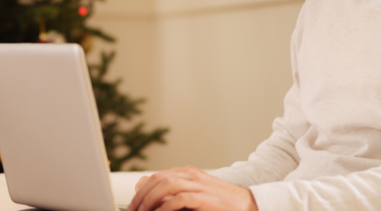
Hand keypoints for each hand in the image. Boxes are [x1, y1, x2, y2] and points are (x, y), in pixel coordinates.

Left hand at [129, 166, 257, 210]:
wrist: (247, 205)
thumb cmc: (219, 204)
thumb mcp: (192, 196)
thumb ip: (170, 192)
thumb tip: (142, 185)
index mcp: (187, 174)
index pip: (157, 176)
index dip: (141, 191)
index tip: (133, 206)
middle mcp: (191, 176)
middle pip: (158, 178)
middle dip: (141, 196)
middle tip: (134, 210)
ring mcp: (199, 185)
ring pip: (166, 184)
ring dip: (150, 200)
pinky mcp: (205, 197)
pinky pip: (180, 199)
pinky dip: (166, 207)